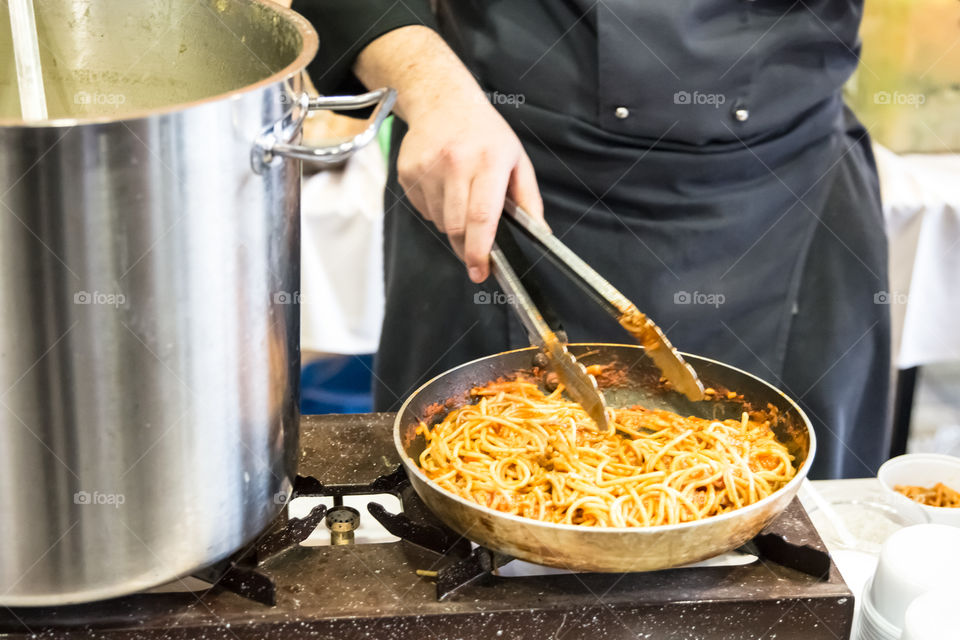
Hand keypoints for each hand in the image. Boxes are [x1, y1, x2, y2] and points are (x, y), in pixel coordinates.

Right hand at [398, 92, 542, 282]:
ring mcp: (427, 168)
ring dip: (452, 225)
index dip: (480, 250)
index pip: (482, 215)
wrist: (442, 101)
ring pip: (439, 221)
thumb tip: (540, 232)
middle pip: (456, 226)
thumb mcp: (516, 159)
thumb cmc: (484, 133)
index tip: (481, 271)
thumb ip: (529, 199)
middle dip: (465, 249)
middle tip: (475, 258)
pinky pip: (423, 209)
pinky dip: (436, 210)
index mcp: (488, 161)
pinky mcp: (408, 172)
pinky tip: (443, 188)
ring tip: (461, 199)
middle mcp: (455, 163)